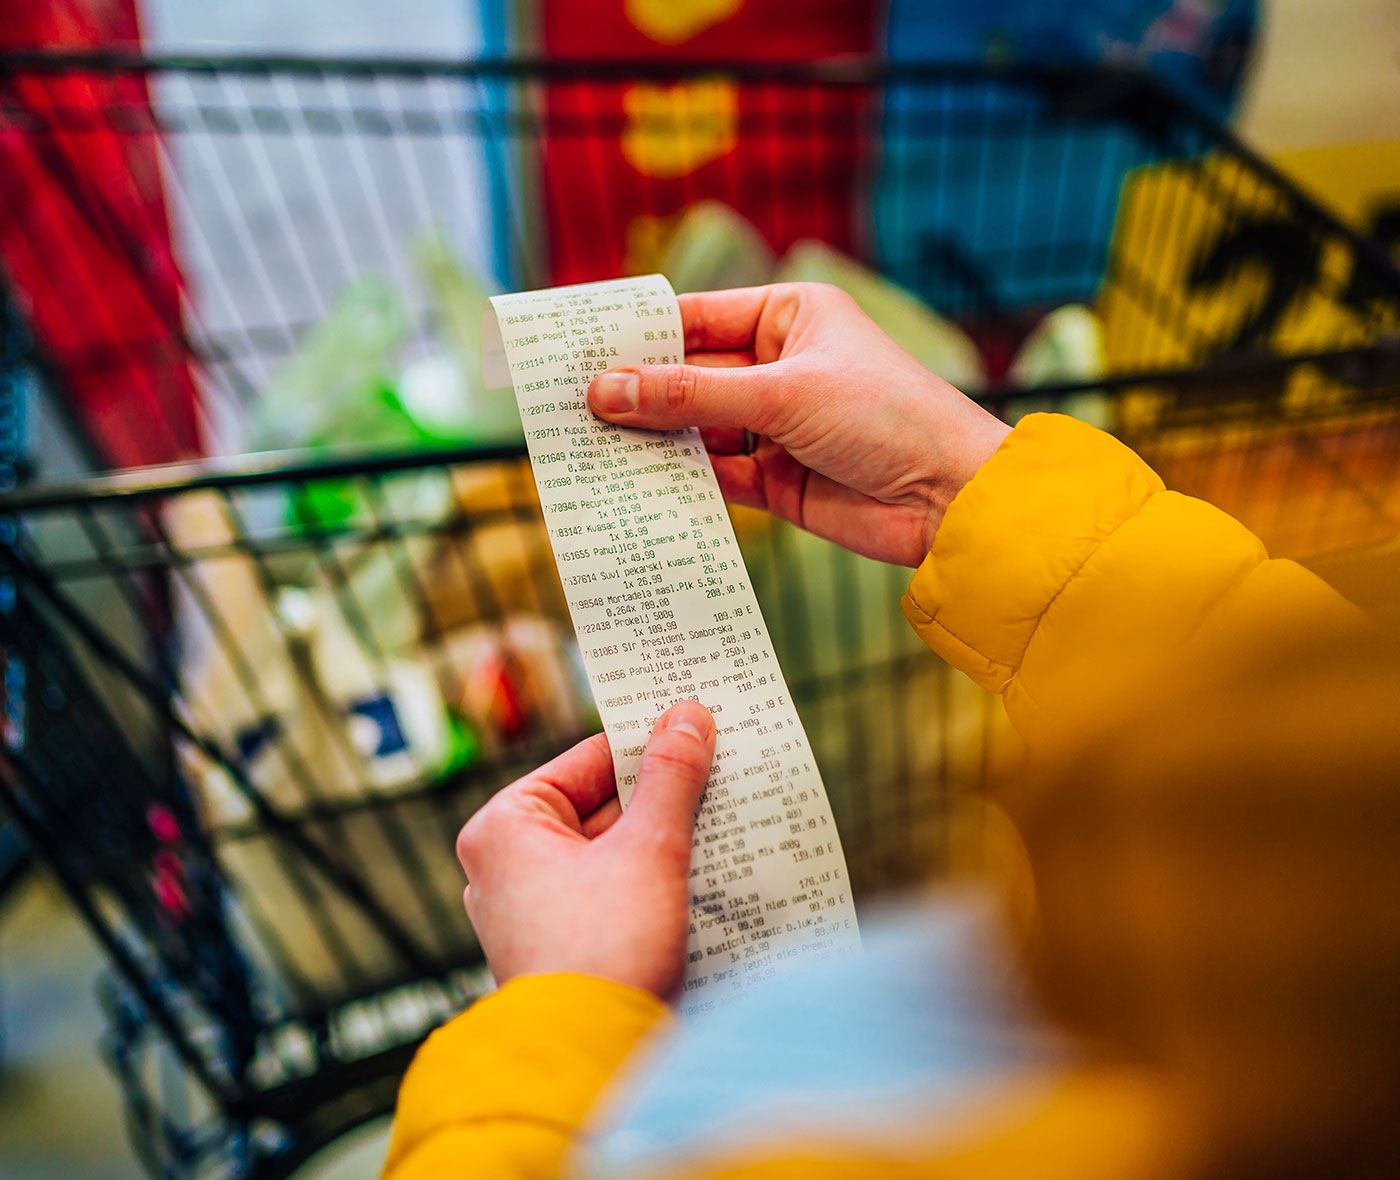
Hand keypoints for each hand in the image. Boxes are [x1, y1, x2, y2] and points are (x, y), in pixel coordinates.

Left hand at [456, 701, 714, 998]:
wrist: (594, 1063)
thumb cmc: (604, 951)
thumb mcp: (649, 849)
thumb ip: (672, 778)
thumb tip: (688, 715)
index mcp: (504, 826)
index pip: (588, 760)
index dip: (648, 744)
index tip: (698, 729)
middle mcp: (503, 865)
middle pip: (599, 806)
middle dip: (662, 798)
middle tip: (721, 775)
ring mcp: (528, 910)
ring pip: (608, 851)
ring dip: (662, 841)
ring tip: (722, 823)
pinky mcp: (558, 947)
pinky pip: (609, 892)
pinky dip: (650, 882)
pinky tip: (702, 875)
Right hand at [587, 283, 1009, 566]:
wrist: (951, 499)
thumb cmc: (886, 416)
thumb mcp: (780, 395)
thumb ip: (690, 395)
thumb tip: (606, 391)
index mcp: (788, 317)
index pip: (695, 319)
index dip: (637, 336)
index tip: (577, 351)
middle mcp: (778, 367)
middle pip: (688, 376)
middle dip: (637, 394)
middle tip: (569, 408)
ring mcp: (776, 425)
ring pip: (696, 428)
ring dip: (654, 440)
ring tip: (590, 449)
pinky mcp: (777, 480)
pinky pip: (715, 475)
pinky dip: (682, 480)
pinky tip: (639, 484)